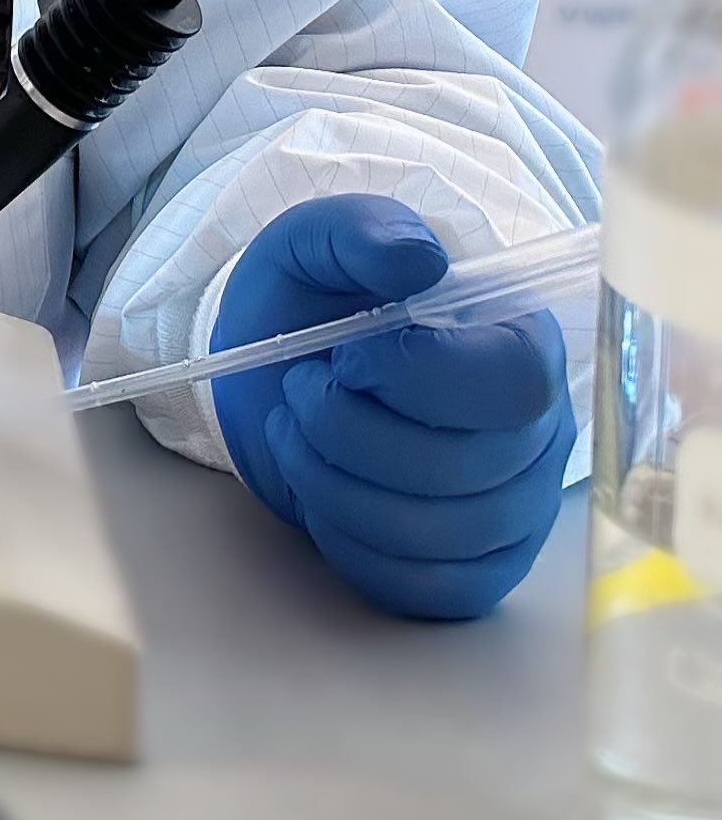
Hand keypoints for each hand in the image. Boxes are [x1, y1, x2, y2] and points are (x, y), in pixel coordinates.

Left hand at [211, 193, 571, 622]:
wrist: (280, 368)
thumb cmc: (314, 299)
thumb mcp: (320, 242)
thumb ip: (364, 232)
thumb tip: (420, 257)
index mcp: (522, 344)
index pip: (512, 382)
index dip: (414, 376)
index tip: (347, 356)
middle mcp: (540, 434)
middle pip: (462, 467)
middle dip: (346, 429)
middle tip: (302, 389)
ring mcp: (516, 509)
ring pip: (437, 533)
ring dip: (333, 483)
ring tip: (298, 432)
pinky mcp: (476, 565)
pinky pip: (426, 588)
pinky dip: (349, 543)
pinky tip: (322, 494)